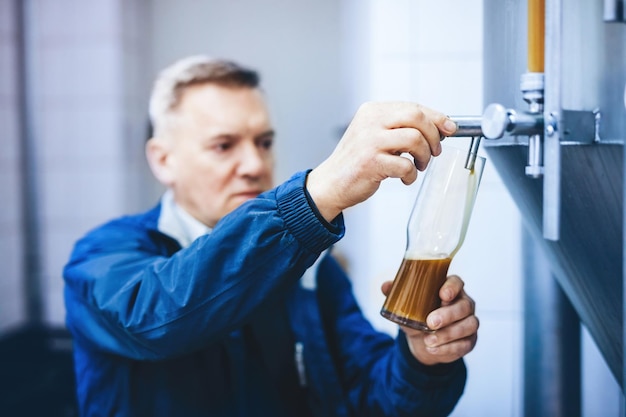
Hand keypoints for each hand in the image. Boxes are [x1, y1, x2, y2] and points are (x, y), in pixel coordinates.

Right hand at [306, 102, 456, 221]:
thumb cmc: (357, 162)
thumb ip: (399, 128)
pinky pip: (406, 165)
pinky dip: (411, 174)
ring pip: (415, 139)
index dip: (436, 117)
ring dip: (425, 156)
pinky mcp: (371, 162)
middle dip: (433, 135)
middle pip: (417, 117)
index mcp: (372, 111)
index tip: (449, 128)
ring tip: (419, 166)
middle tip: (434, 151)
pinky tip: (405, 178)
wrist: (331, 183)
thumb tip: (438, 128)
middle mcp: (370, 122)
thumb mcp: (374, 135)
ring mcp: (370, 141)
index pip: (413, 107)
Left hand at [381, 275, 478, 365]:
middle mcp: (464, 303)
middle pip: (464, 306)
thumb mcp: (407, 305)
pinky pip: (464, 344)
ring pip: (468, 325)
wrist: (423, 341)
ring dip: (448, 334)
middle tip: (430, 322)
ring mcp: (469, 322)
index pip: (457, 282)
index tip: (442, 295)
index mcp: (450, 289)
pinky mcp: (469, 340)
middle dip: (448, 315)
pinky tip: (434, 349)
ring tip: (429, 340)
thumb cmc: (418, 315)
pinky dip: (448, 348)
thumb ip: (397, 293)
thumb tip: (385, 287)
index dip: (452, 288)